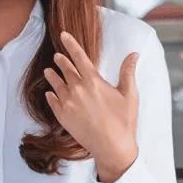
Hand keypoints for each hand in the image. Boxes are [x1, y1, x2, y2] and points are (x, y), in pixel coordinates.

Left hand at [43, 32, 138, 182]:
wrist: (112, 147)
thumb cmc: (123, 121)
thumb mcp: (129, 95)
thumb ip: (128, 72)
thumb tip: (134, 54)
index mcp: (94, 82)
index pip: (79, 57)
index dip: (70, 44)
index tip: (63, 35)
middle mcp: (78, 90)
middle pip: (65, 69)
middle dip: (61, 60)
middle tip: (57, 56)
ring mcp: (68, 103)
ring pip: (56, 84)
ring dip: (52, 76)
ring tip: (48, 71)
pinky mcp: (63, 117)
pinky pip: (53, 102)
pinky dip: (51, 95)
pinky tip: (50, 93)